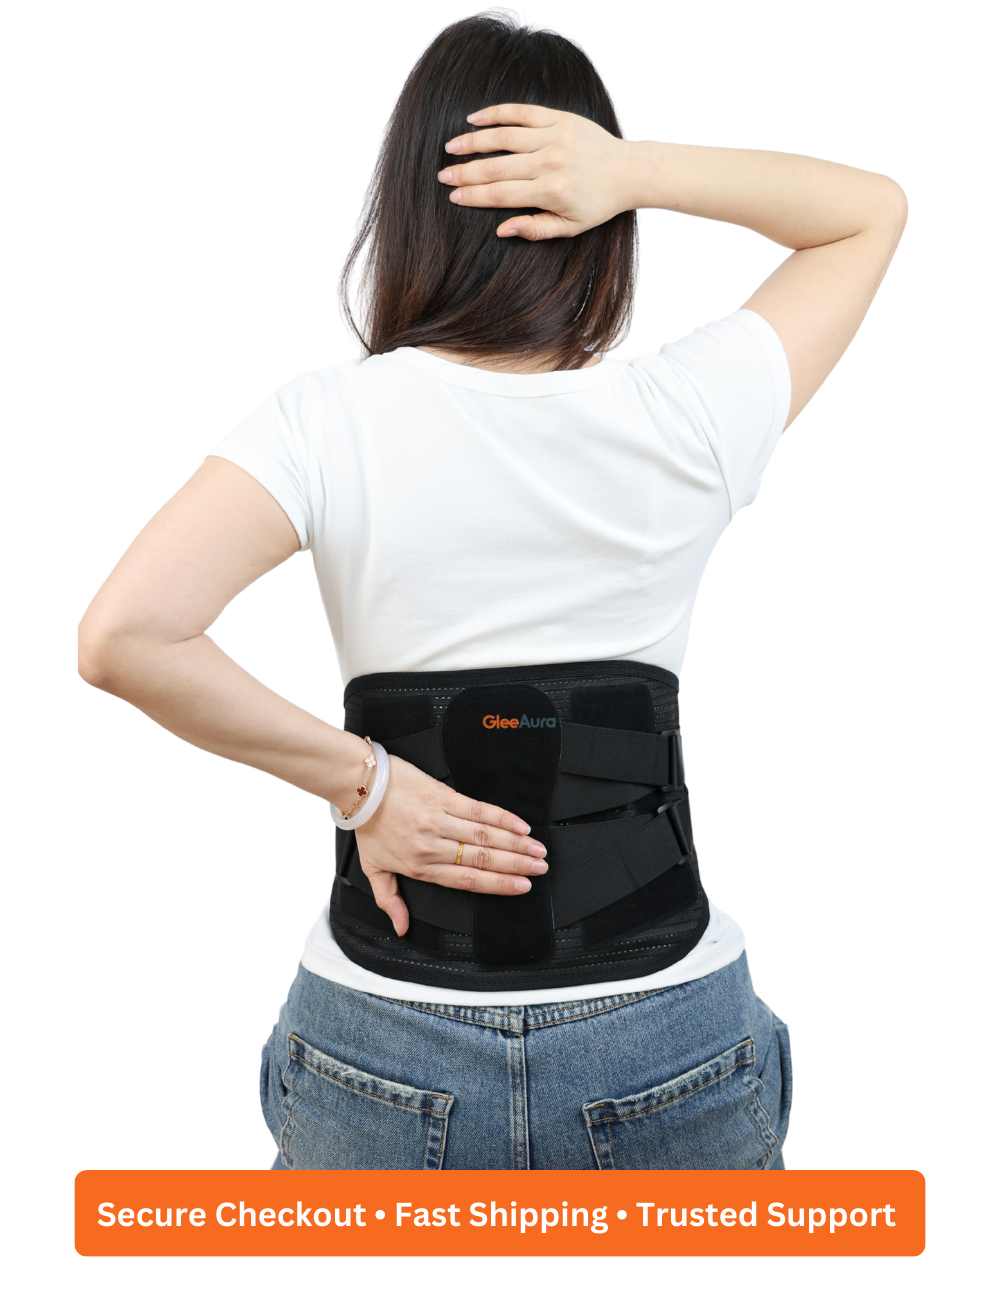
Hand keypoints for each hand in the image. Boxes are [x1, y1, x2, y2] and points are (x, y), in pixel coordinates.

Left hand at [354, 754, 548, 936]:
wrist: (361, 786)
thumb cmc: (368, 825)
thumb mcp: (374, 869)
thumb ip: (390, 900)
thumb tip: (402, 927)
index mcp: (420, 866)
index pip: (466, 880)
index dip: (498, 885)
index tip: (521, 887)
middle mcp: (432, 845)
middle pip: (482, 859)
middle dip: (515, 866)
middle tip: (540, 869)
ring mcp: (439, 819)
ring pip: (484, 836)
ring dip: (515, 844)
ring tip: (537, 850)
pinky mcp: (443, 797)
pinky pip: (477, 809)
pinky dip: (501, 817)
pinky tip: (520, 825)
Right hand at [437, 102, 641, 240]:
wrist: (628, 172)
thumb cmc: (597, 204)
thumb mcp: (569, 227)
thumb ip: (534, 229)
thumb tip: (501, 230)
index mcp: (549, 192)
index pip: (501, 194)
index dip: (474, 196)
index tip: (454, 196)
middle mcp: (549, 162)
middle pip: (496, 167)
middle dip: (465, 172)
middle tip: (443, 176)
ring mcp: (553, 137)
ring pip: (503, 137)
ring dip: (473, 142)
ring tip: (451, 147)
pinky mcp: (559, 118)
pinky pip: (522, 112)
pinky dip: (497, 114)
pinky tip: (475, 118)